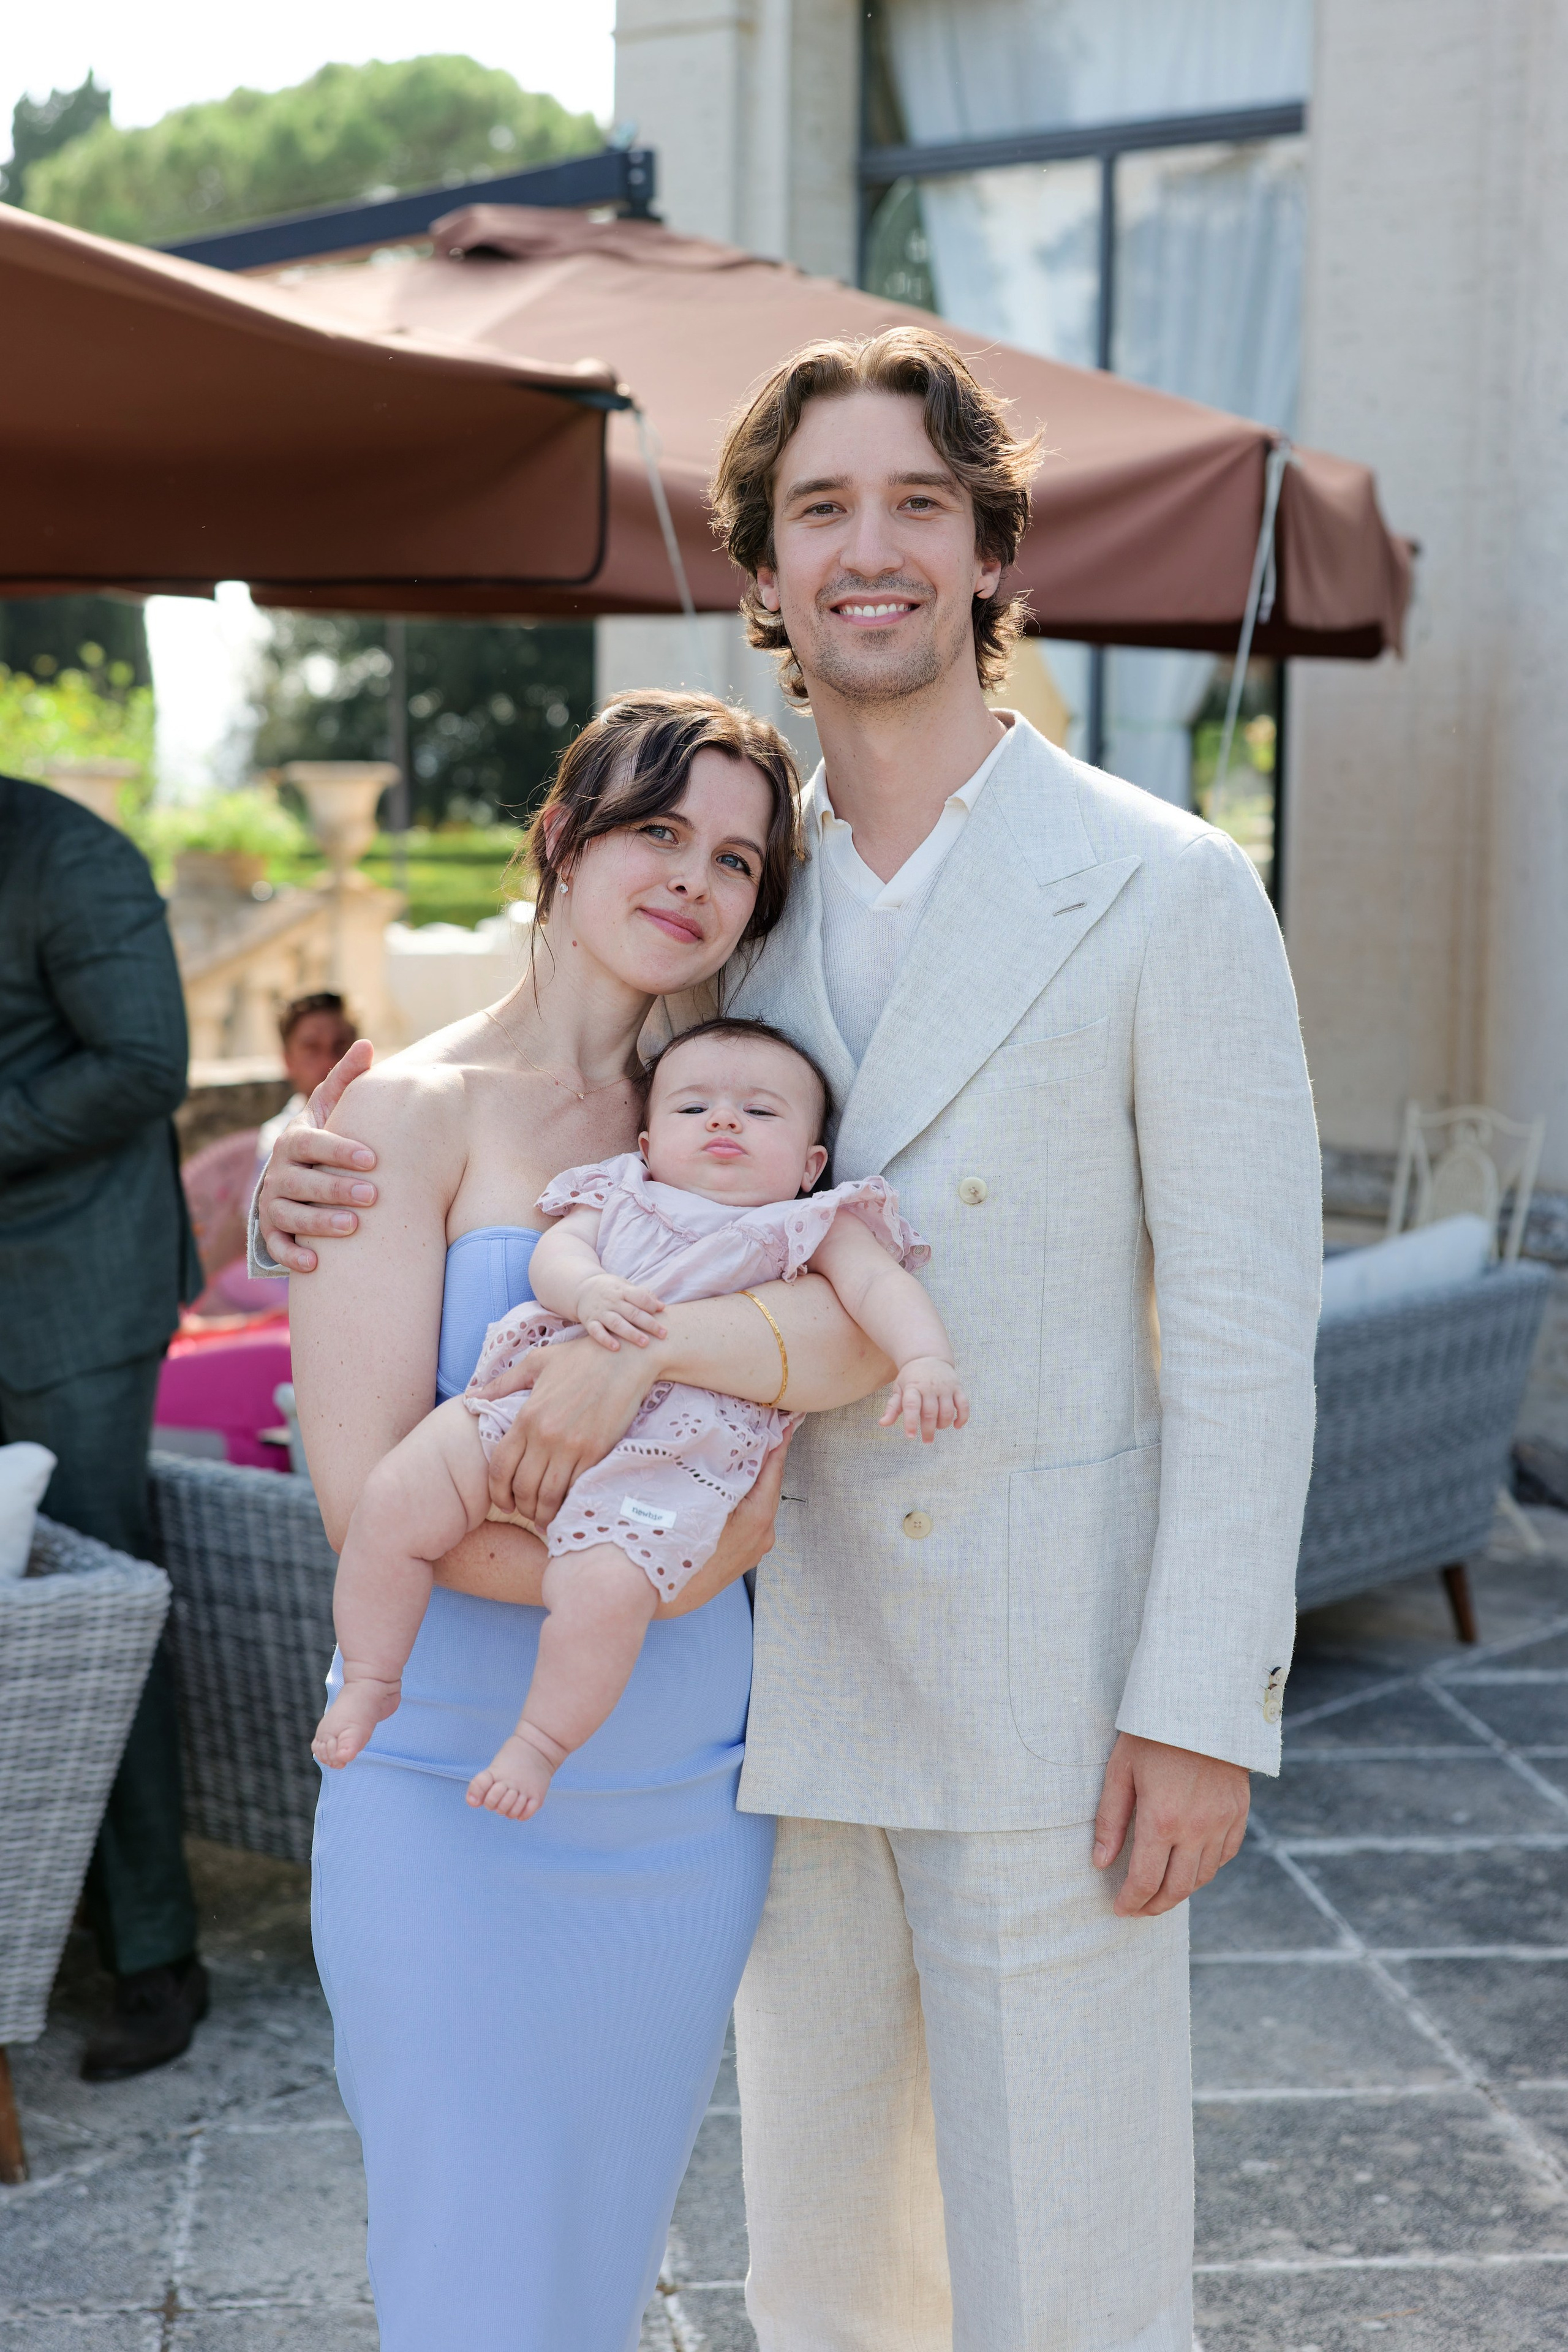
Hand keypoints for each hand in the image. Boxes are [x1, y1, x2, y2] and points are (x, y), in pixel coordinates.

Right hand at [257, 1039, 377, 1273]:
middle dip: (336, 1189)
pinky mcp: (272, 1231)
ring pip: (290, 1215)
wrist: (295, 1173)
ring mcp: (273, 1203)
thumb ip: (347, 1079)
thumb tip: (367, 1043)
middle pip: (302, 1182)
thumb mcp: (331, 1107)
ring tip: (352, 1228)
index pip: (312, 1144)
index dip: (339, 1151)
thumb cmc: (323, 1138)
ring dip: (319, 1223)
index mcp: (295, 1141)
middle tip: (372, 1196)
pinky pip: (277, 1247)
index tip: (373, 1159)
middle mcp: (279, 1172)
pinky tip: (316, 1265)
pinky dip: (292, 1256)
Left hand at [484, 1333, 661, 1525]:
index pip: (500, 1467)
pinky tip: (566, 1507)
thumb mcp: (537, 1362)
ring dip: (543, 1513)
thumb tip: (472, 1396)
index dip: (497, 1492)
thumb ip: (503, 1383)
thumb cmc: (581, 1358)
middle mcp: (545, 1436)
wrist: (626, 1359)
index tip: (503, 1503)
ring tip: (544, 1517)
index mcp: (527, 1417)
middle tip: (525, 1511)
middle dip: (521, 1507)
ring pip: (548, 1495)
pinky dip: (568, 1503)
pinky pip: (576, 1488)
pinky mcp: (596, 1452)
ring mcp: (572, 1446)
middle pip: (523, 1487)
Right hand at [575, 1274, 667, 1351]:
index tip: (661, 1312)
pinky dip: (605, 1339)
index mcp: (622, 1290)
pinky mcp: (589, 1322)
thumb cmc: (611, 1289)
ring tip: (645, 1343)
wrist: (581, 1288)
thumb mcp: (625, 1286)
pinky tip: (616, 1348)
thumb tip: (662, 1306)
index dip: (650, 1304)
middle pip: (632, 1313)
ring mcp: (600, 1312)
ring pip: (616, 1323)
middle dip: (648, 1324)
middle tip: (663, 1334)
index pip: (639, 1296)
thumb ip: (643, 1295)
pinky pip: (596, 1331)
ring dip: (631, 1333)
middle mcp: (612, 1301)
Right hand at [658, 1430, 792, 1615]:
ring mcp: (749, 1551)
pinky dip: (733, 1502)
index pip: (773, 1467)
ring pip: (752, 1504)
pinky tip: (714, 1491)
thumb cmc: (661, 1540)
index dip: (775, 1439)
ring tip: (727, 1454)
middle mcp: (760, 1535)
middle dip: (756, 1458)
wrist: (635, 1590)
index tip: (781, 1418)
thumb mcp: (691, 1494)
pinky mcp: (735, 1562)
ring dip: (742, 1481)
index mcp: (757, 1517)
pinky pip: (741, 1522)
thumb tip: (724, 1443)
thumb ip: (716, 1467)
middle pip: (764, 1486)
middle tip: (750, 1427)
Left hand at [878, 1355, 968, 1441]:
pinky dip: (962, 1418)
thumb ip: (892, 1407)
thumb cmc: (911, 1377)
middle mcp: (930, 1386)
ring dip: (943, 1425)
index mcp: (913, 1387)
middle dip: (928, 1430)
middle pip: (930, 1412)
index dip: (911, 1422)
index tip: (910, 1436)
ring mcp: (945, 1387)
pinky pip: (963, 1405)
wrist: (928, 1356)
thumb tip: (883, 1423)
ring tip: (937, 1428)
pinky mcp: (958, 1387)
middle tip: (926, 1440)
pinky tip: (956, 1425)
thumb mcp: (899, 1389)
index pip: (912, 1406)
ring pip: (948, 1411)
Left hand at [1092, 1732, 1249, 1917]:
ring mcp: (1222, 1822)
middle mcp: (1196, 1828)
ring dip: (1181, 1891)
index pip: (1146, 1880)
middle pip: (1177, 1888)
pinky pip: (1225, 1855)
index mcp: (1162, 1819)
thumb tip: (1100, 1862)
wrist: (1202, 1704)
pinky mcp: (1239, 1812)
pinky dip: (1207, 1869)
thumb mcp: (1120, 1771)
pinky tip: (1190, 1867)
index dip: (1131, 1901)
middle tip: (1139, 1909)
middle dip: (1155, 1906)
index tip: (1120, 1908)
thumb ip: (1110, 1820)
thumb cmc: (1152, 1734)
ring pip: (1203, 1877)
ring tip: (1161, 1892)